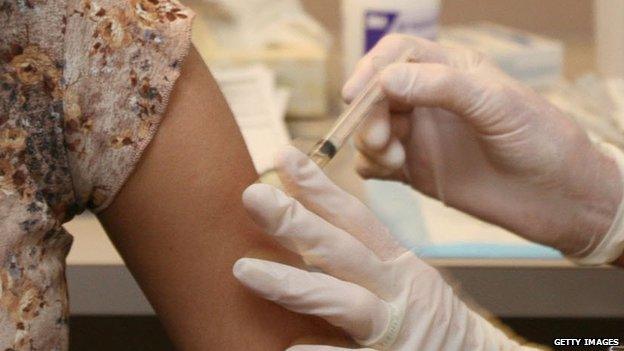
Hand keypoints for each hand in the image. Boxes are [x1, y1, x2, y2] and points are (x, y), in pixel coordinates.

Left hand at [233, 146, 533, 349]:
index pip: (355, 218)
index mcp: (397, 264)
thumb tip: (301, 234)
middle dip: (298, 222)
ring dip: (294, 284)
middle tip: (252, 195)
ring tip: (243, 269)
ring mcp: (395, 330)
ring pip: (344, 301)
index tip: (283, 156)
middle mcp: (396, 290)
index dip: (319, 187)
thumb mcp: (400, 279)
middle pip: (343, 251)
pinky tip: (289, 349)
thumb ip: (357, 258)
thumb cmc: (428, 320)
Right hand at [345, 34, 622, 258]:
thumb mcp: (497, 103)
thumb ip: (442, 86)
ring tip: (393, 160)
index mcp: (450, 70)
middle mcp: (428, 100)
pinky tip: (390, 171)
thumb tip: (386, 80)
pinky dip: (371, 166)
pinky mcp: (414, 169)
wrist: (557, 199)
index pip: (397, 54)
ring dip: (368, 142)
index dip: (372, 68)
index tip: (356, 94)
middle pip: (376, 94)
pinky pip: (375, 162)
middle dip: (367, 114)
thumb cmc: (540, 140)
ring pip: (369, 128)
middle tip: (379, 139)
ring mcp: (419, 135)